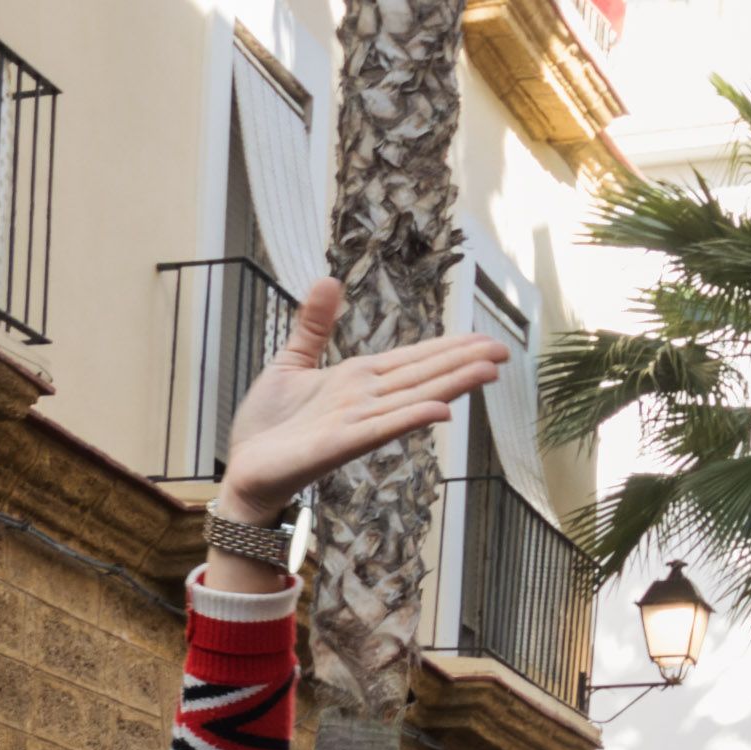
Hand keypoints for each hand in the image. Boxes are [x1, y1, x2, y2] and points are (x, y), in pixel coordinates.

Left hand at [211, 278, 506, 526]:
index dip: (448, 348)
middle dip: (464, 362)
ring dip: (452, 386)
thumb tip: (328, 280)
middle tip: (506, 350)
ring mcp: (356, 423)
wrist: (245, 469)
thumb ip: (314, 325)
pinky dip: (411, 419)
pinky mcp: (339, 445)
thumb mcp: (291, 361)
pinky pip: (381, 429)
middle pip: (423, 376)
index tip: (483, 338)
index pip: (413, 359)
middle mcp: (366, 400)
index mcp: (358, 379)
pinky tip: (441, 411)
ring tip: (490, 370)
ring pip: (413, 399)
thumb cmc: (268, 425)